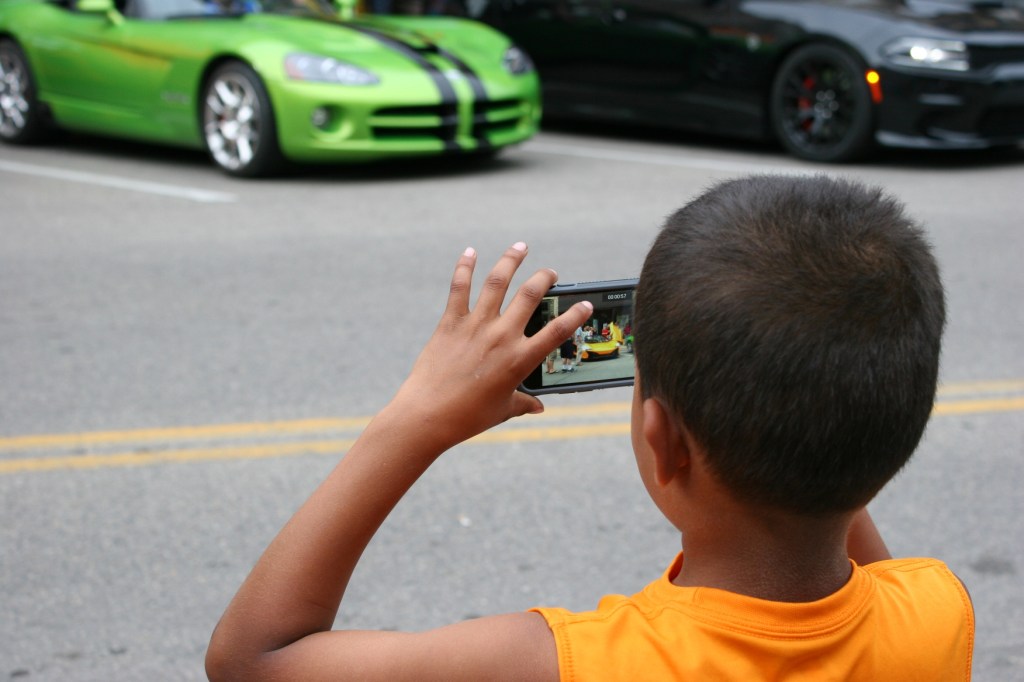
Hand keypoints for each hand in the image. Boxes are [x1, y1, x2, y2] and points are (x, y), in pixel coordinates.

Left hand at [393, 243, 592, 449]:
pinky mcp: (451, 322)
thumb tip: (538, 407)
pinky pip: (459, 288)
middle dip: (544, 278)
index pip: (558, 331)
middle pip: (530, 295)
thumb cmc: (467, 417)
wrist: (428, 415)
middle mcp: (502, 336)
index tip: (585, 305)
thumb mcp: (502, 411)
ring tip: (520, 248)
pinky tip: (470, 252)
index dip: (576, 315)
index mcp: (520, 360)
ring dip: (511, 260)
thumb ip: (523, 404)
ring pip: (498, 281)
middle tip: (550, 273)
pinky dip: (465, 267)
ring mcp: (476, 326)